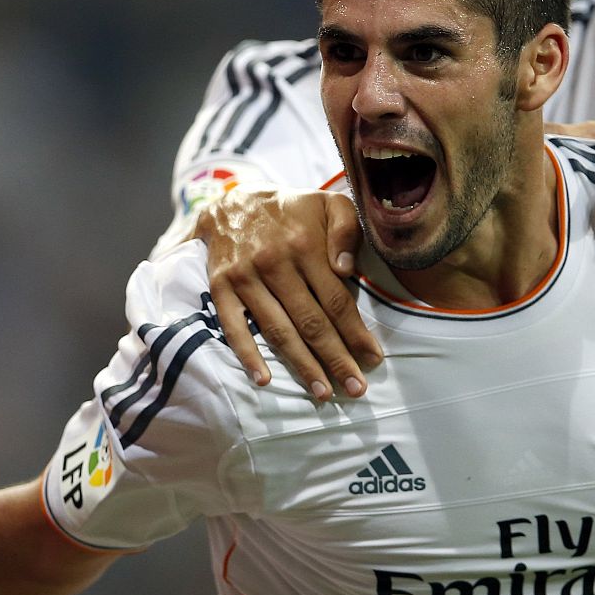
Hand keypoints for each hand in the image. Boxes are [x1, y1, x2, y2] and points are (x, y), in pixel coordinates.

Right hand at [194, 187, 381, 399]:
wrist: (233, 202)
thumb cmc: (292, 211)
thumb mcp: (329, 204)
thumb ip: (347, 229)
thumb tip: (347, 269)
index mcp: (305, 246)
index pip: (336, 300)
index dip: (356, 333)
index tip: (373, 359)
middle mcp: (275, 264)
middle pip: (311, 322)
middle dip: (336, 359)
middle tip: (355, 388)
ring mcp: (245, 277)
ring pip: (278, 330)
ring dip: (301, 365)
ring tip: (323, 392)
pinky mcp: (221, 287)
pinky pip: (234, 327)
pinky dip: (247, 355)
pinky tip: (264, 380)